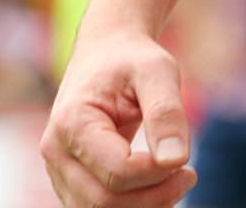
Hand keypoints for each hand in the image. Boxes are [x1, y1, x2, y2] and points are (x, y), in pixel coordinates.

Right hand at [41, 26, 195, 207]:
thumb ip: (166, 113)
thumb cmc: (132, 58)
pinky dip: (132, 205)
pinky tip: (158, 186)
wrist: (107, 51)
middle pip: (105, 201)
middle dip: (154, 196)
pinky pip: (99, 207)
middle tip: (189, 175)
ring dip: (144, 205)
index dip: (157, 173)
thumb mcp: (157, 71)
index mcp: (72, 122)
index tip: (186, 160)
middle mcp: (56, 151)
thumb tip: (176, 159)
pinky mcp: (71, 181)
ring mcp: (59, 170)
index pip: (117, 172)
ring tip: (176, 180)